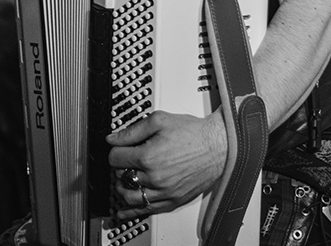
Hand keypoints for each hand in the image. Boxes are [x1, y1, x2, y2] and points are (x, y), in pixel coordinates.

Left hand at [106, 110, 226, 219]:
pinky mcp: (174, 200)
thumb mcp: (159, 120)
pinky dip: (133, 210)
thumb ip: (132, 131)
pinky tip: (124, 210)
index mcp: (148, 157)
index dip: (115, 150)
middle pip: (122, 177)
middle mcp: (155, 177)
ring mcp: (165, 191)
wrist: (218, 146)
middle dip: (120, 167)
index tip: (120, 148)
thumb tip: (113, 138)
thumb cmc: (193, 133)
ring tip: (125, 181)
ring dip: (123, 189)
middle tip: (126, 160)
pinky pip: (148, 210)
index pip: (115, 159)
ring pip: (131, 197)